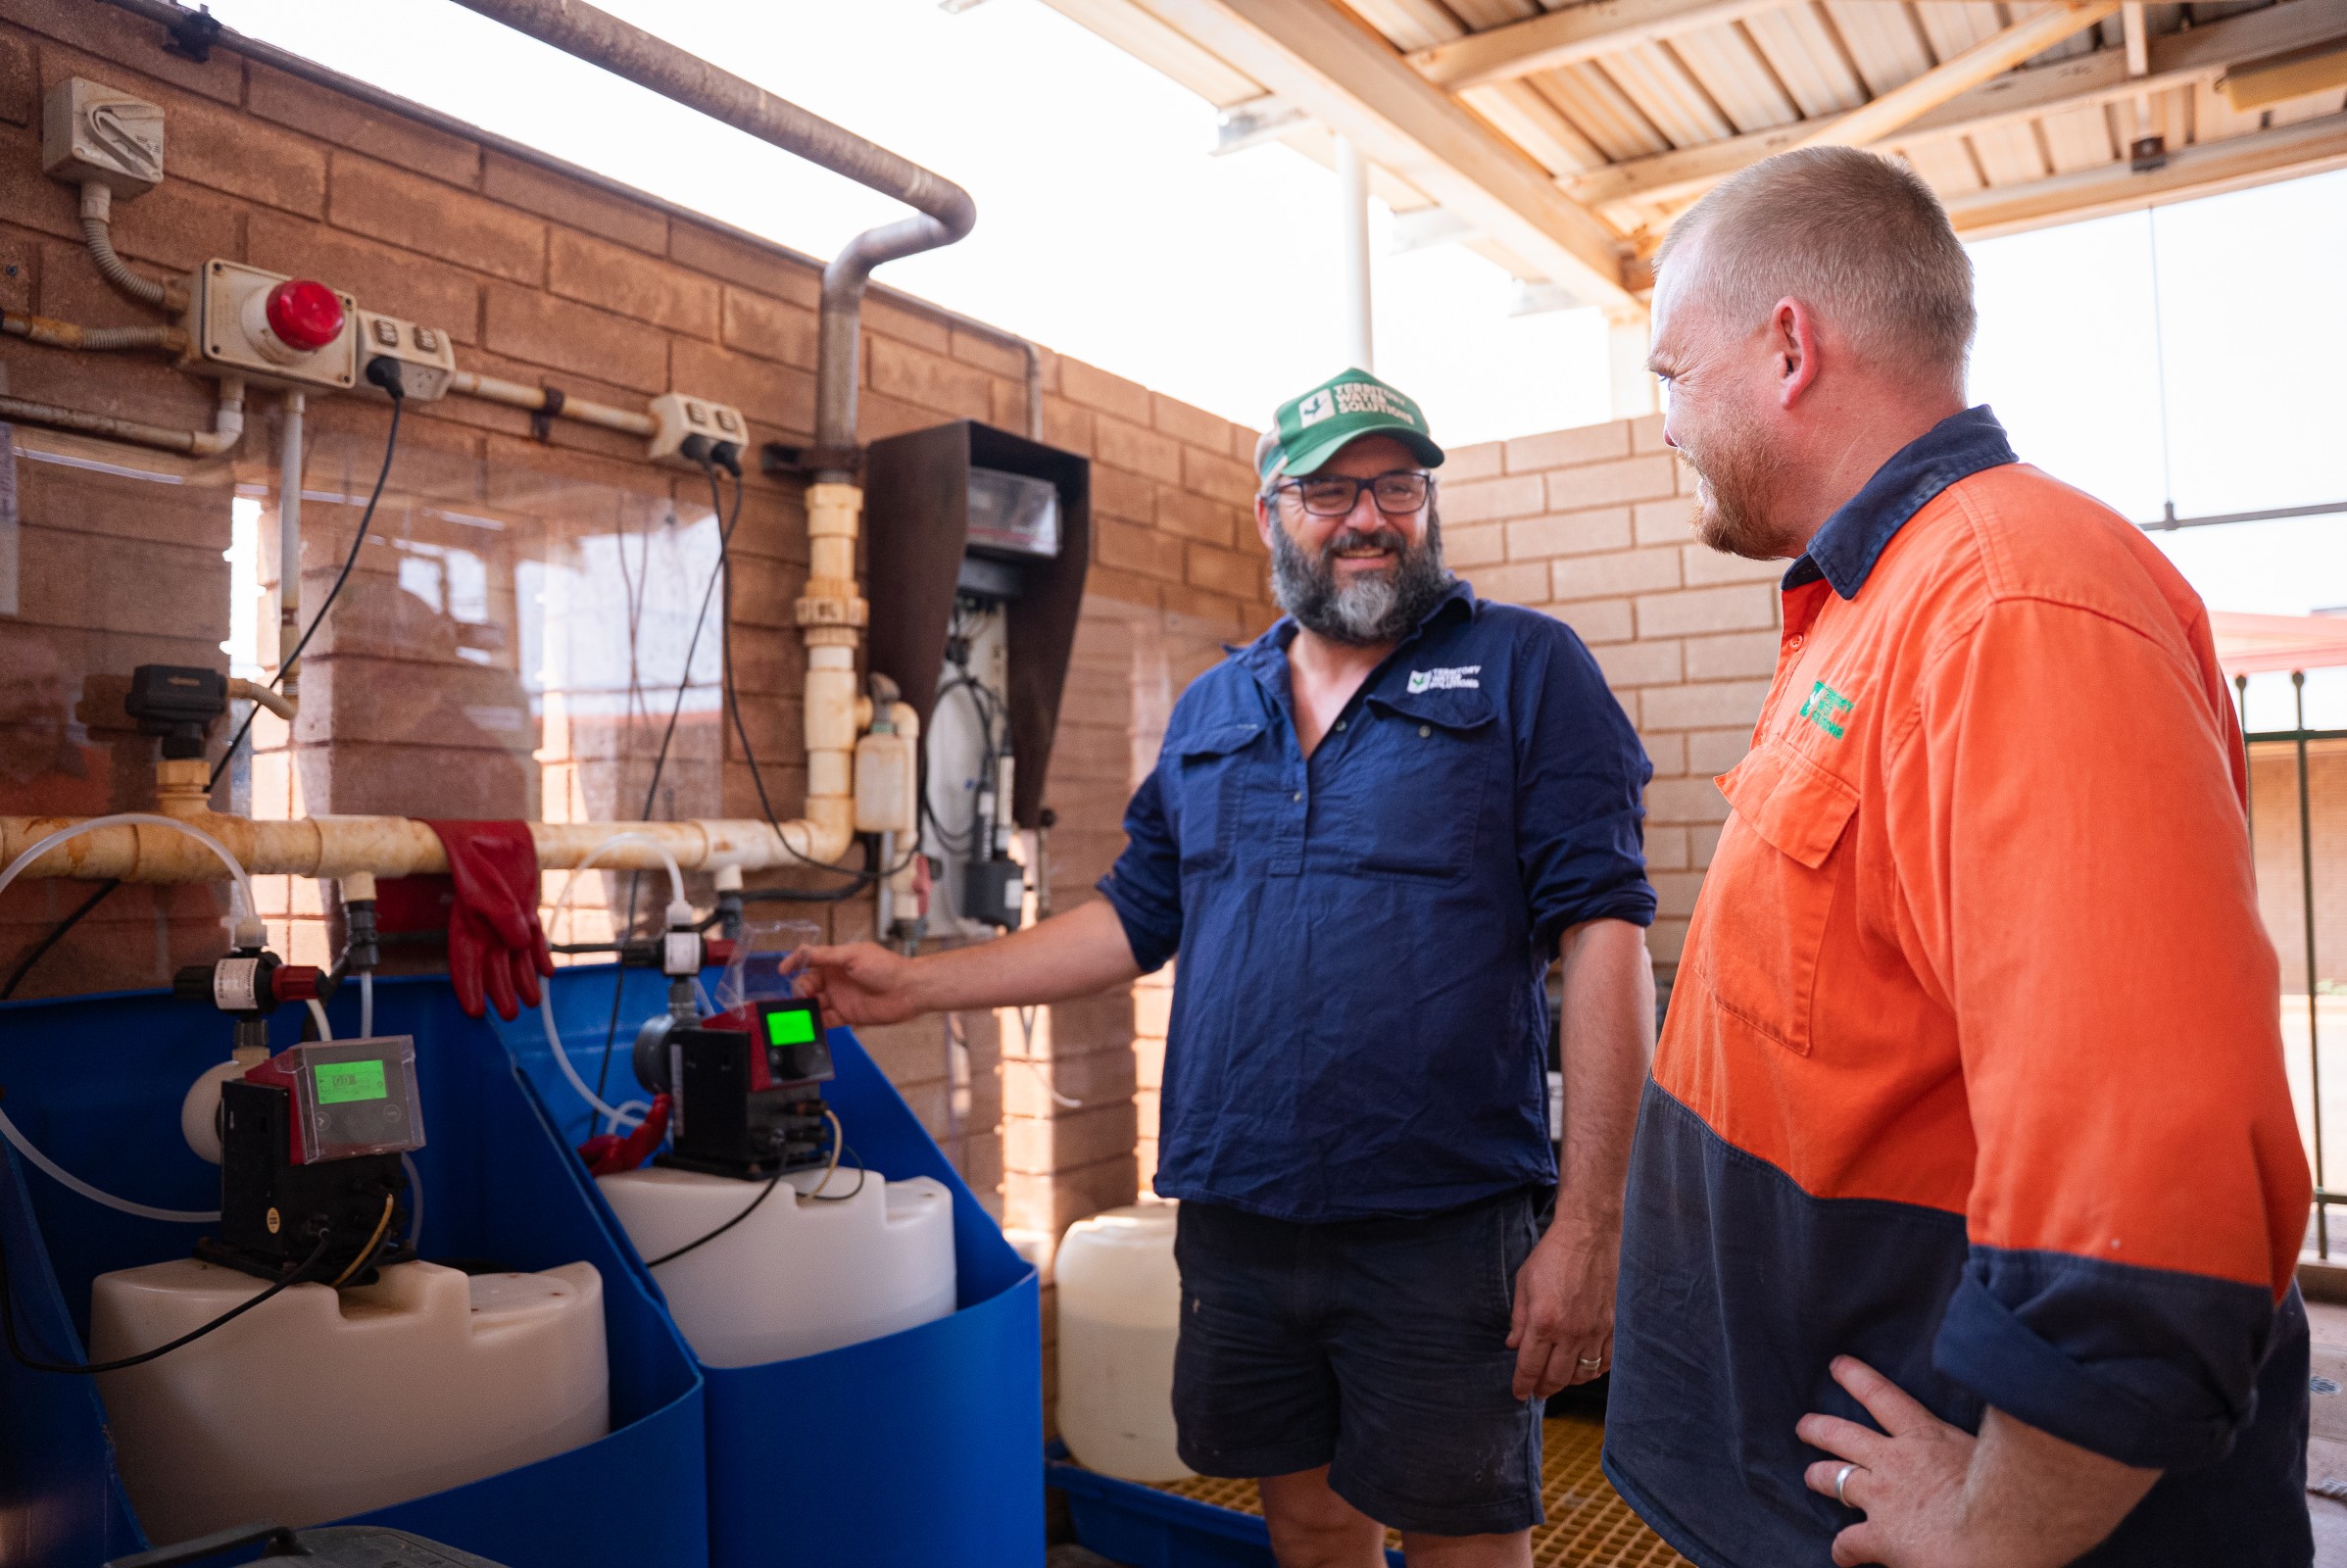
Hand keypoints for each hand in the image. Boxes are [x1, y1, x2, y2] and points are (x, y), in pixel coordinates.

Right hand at [793, 941, 923, 1024]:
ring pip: (814, 1004)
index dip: (794, 964)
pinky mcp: (847, 1015)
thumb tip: (801, 953)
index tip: (782, 970)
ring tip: (799, 1013)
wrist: (908, 990)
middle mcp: (836, 979)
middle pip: (807, 984)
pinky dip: (816, 1023)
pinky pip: (826, 1020)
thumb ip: (825, 956)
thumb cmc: (886, 967)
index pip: (809, 960)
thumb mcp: (853, 955)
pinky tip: (809, 1025)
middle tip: (802, 996)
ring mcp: (841, 998)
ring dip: (805, 1008)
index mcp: (837, 960)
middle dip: (799, 990)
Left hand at [1506, 1214, 1617, 1399]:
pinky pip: (1606, 1361)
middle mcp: (1571, 1332)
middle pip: (1556, 1378)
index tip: (1519, 1393)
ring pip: (1582, 1374)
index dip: (1522, 1385)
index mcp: (1544, 1322)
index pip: (1530, 1367)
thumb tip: (1513, 1345)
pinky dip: (1594, 1371)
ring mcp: (1596, 1331)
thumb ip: (1519, 1319)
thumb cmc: (1553, 1255)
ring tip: (1558, 1379)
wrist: (1589, 1235)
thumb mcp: (1524, 1283)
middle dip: (1543, 1389)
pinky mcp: (1614, 1326)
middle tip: (1536, 1391)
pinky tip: (1584, 1368)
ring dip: (1568, 1382)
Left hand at [1798, 1357, 2157, 1567]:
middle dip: (1822, 1427)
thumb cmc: (2019, 1489)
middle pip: (1846, 1433)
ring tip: (1809, 1473)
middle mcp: (1898, 1460)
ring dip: (1820, 1474)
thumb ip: (2002, 1429)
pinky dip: (1843, 1551)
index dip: (1858, 1380)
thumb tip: (2038, 1409)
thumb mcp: (2006, 1445)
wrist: (2004, 1529)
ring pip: (1836, 1477)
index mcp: (1929, 1435)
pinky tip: (1841, 1557)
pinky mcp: (1882, 1536)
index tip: (1838, 1367)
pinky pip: (1849, 1543)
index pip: (1885, 1396)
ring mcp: (1885, 1496)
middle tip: (1804, 1424)